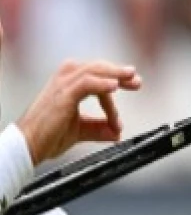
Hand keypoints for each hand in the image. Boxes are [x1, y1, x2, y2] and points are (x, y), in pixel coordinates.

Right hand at [17, 60, 141, 165]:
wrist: (28, 146)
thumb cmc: (48, 136)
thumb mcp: (81, 130)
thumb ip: (99, 129)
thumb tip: (116, 134)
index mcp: (70, 82)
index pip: (99, 74)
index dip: (118, 79)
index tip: (135, 85)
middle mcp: (66, 78)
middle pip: (99, 68)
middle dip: (120, 74)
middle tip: (137, 81)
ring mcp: (63, 84)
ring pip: (95, 71)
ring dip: (116, 77)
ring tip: (132, 81)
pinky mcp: (63, 94)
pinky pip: (87, 83)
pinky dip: (102, 83)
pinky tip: (115, 86)